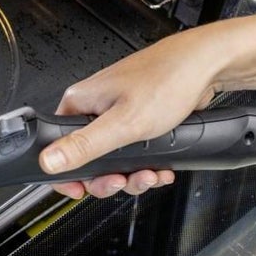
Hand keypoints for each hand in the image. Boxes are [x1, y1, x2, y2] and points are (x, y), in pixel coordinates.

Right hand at [39, 25, 229, 198]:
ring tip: (151, 175)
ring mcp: (116, 111)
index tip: (83, 190)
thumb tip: (47, 161)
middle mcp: (94, 105)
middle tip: (123, 182)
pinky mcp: (136, 116)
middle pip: (88, 159)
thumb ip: (83, 146)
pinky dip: (146, 163)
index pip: (57, 148)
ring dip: (133, 174)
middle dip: (109, 178)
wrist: (207, 65)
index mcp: (80, 102)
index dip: (69, 175)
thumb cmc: (169, 80)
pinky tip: (159, 167)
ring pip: (113, 158)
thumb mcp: (123, 123)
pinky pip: (132, 150)